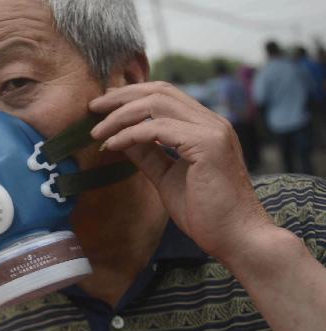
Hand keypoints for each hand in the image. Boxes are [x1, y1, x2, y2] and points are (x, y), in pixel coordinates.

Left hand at [89, 82, 272, 262]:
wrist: (237, 239)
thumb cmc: (206, 213)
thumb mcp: (167, 177)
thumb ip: (148, 155)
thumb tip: (120, 138)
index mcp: (205, 127)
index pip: (165, 95)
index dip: (131, 95)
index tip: (103, 107)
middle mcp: (212, 122)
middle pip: (159, 91)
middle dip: (121, 96)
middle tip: (92, 108)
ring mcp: (212, 130)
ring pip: (156, 104)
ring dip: (120, 115)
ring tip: (97, 131)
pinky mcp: (208, 145)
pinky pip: (158, 129)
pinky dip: (130, 134)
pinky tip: (112, 146)